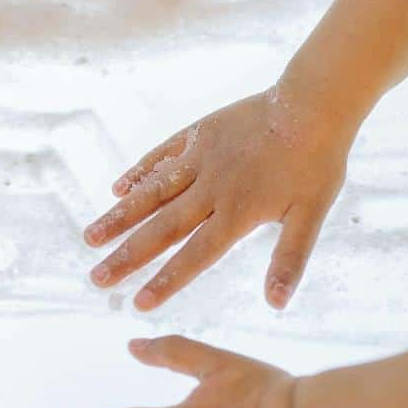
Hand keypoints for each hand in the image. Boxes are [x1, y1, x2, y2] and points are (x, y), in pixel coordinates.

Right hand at [84, 80, 356, 309]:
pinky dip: (138, 172)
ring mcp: (200, 158)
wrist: (312, 103)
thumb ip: (289, 259)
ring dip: (120, 216)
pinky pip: (161, 155)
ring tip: (91, 237)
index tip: (139, 302)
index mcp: (237, 212)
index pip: (195, 254)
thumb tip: (276, 304)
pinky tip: (117, 188)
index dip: (167, 280)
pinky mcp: (198, 133)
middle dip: (127, 256)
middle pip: (162, 228)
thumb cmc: (316, 163)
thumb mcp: (311, 215)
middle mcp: (211, 187)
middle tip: (97, 277)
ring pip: (152, 192)